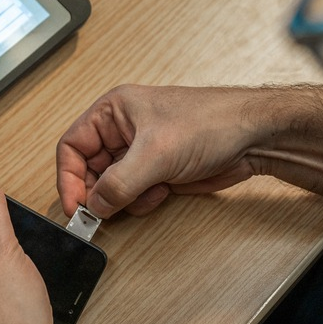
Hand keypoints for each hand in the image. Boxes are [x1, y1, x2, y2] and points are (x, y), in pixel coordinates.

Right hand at [56, 84, 277, 217]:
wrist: (253, 138)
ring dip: (125, 199)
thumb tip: (94, 205)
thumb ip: (118, 183)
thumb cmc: (210, 122)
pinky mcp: (157, 171)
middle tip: (105, 212)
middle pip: (89, 171)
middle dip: (99, 193)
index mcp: (113, 111)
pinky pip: (133, 195)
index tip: (74, 206)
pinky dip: (142, 202)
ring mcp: (139, 153)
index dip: (68, 177)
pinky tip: (163, 192)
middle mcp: (122, 131)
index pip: (72, 146)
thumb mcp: (155, 153)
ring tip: (149, 192)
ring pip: (111, 188)